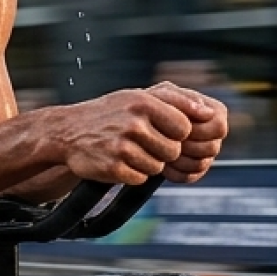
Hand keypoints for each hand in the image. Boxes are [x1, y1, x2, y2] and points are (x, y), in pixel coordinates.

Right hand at [52, 89, 196, 184]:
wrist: (67, 132)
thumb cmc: (110, 113)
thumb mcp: (138, 97)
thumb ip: (176, 102)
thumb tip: (209, 112)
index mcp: (142, 102)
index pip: (184, 127)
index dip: (176, 133)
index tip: (160, 130)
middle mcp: (133, 123)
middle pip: (173, 150)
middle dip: (161, 150)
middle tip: (141, 142)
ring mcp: (122, 147)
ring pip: (158, 166)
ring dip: (147, 163)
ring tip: (127, 150)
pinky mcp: (113, 168)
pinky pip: (140, 179)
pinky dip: (132, 174)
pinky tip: (118, 161)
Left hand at [146, 82, 227, 182]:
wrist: (136, 122)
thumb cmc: (151, 103)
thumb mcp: (163, 95)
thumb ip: (184, 99)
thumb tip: (207, 112)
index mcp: (214, 112)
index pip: (219, 128)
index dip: (197, 130)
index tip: (175, 126)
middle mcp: (214, 134)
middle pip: (212, 149)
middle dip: (185, 145)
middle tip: (163, 139)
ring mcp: (205, 153)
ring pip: (200, 164)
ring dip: (177, 158)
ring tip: (159, 149)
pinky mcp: (193, 169)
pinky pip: (189, 176)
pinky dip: (172, 171)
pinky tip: (160, 160)